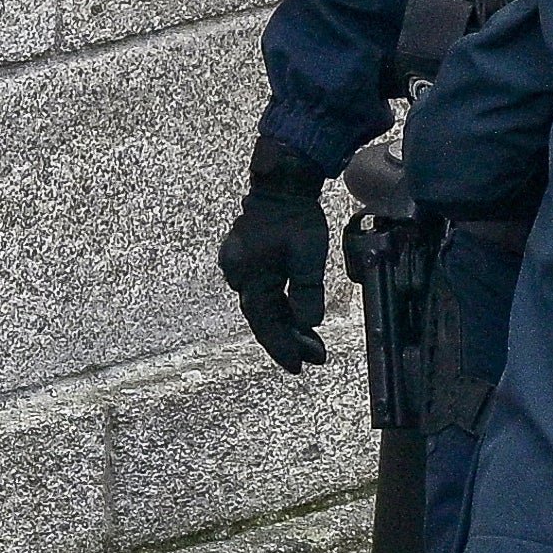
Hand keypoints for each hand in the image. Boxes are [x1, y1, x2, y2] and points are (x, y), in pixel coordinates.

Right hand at [217, 137, 329, 372]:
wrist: (282, 185)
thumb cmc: (295, 217)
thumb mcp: (308, 253)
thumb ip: (306, 290)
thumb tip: (307, 323)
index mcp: (250, 276)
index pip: (266, 323)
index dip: (283, 347)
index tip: (300, 367)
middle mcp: (239, 275)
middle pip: (264, 318)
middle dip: (288, 341)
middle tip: (314, 360)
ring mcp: (240, 268)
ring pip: (264, 308)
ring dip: (285, 327)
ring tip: (310, 345)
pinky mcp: (248, 261)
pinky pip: (263, 293)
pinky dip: (280, 308)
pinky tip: (295, 318)